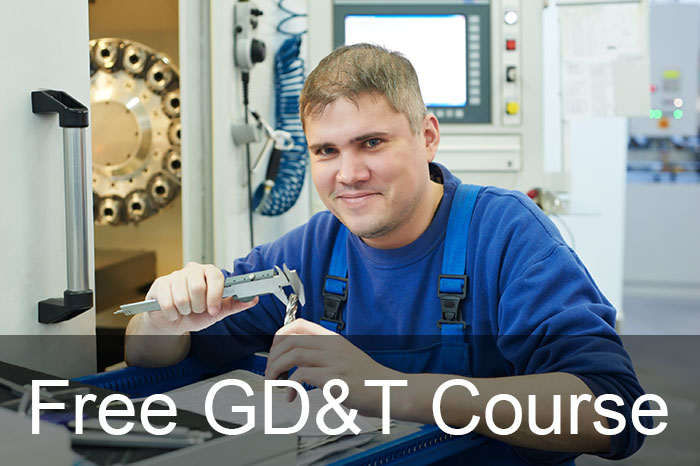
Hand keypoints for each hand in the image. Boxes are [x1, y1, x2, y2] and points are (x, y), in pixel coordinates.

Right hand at [137, 262, 258, 334]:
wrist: (173, 321)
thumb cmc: (196, 313)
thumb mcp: (217, 311)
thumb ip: (234, 304)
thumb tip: (253, 299)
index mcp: (209, 272)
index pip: (216, 276)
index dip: (215, 295)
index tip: (213, 310)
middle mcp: (192, 269)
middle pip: (197, 287)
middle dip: (198, 306)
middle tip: (197, 310)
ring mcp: (174, 275)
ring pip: (182, 297)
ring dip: (185, 311)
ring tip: (186, 310)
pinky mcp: (159, 284)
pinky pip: (168, 304)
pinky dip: (173, 314)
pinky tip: (174, 312)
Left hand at [264, 319, 402, 416]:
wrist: (390, 391)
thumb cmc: (367, 379)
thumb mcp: (345, 358)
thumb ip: (324, 355)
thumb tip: (297, 359)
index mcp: (333, 339)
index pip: (299, 324)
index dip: (279, 336)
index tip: (273, 351)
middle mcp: (333, 346)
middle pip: (290, 340)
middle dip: (273, 357)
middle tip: (270, 372)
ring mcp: (334, 362)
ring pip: (293, 355)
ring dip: (276, 369)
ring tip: (274, 382)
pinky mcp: (335, 380)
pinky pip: (302, 375)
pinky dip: (290, 386)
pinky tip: (292, 396)